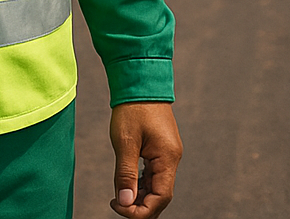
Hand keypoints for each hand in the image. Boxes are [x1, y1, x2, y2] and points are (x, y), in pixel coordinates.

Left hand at [110, 102, 181, 218]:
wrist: (140, 83)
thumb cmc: (133, 108)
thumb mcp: (125, 142)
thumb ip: (125, 174)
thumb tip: (125, 201)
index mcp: (168, 157)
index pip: (161, 198)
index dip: (140, 211)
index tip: (118, 205)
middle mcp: (172, 158)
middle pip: (161, 196)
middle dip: (140, 207)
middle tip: (117, 203)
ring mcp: (167, 154)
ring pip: (157, 187)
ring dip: (140, 196)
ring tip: (119, 194)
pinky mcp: (161, 150)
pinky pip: (154, 175)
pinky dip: (142, 185)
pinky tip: (128, 183)